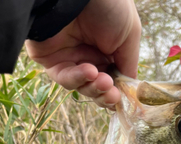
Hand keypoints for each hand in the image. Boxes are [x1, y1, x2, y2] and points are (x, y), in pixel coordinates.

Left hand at [26, 0, 140, 107]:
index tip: (123, 98)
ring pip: (81, 87)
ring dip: (94, 88)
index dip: (117, 91)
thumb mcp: (130, 35)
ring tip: (104, 81)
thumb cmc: (109, 5)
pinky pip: (64, 78)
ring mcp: (68, 58)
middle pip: (97, 88)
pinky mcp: (50, 60)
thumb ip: (129, 64)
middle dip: (106, 95)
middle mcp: (88, 54)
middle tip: (113, 95)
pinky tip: (89, 71)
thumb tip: (127, 90)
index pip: (113, 79)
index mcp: (108, 49)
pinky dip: (78, 79)